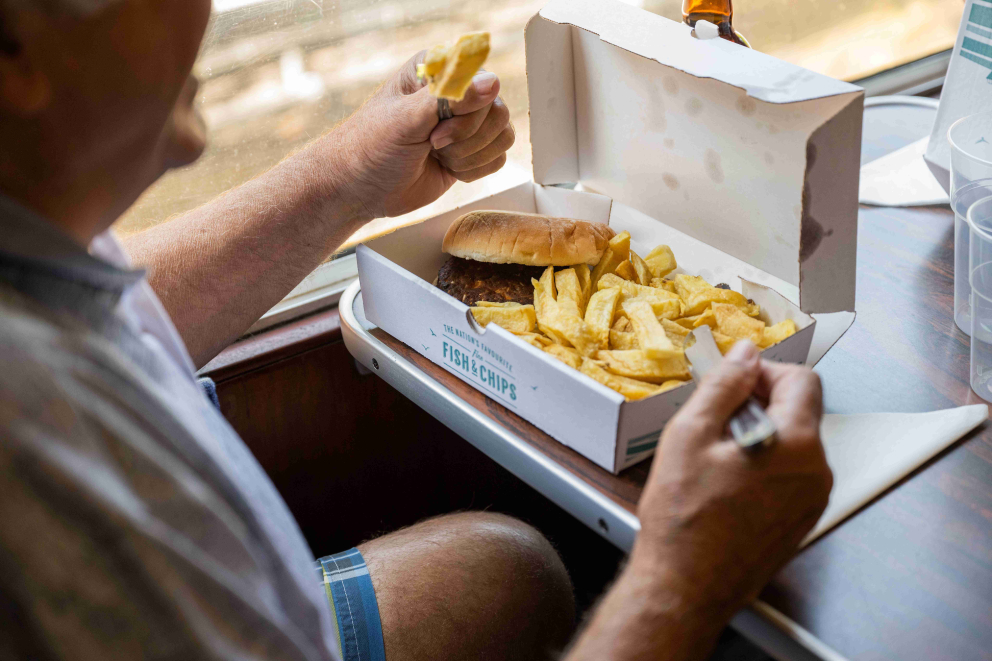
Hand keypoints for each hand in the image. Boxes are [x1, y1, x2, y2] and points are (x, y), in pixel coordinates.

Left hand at [330, 51, 513, 218]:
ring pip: (503, 135)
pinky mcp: (473, 151)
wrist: (362, 189)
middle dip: (465, 138)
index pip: (481, 80)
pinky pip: (499, 158)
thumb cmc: (373, 148)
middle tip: (433, 145)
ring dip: (470, 156)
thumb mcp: (406, 119)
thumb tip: (493, 83)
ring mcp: (467, 123)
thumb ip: (449, 98)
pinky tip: (448, 169)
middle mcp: (457, 93)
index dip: (466, 111)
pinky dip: (474, 170)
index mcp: (437, 71)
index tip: (436, 129)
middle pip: (498, 111)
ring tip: (437, 156)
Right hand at [630, 341, 831, 619]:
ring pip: (793, 443)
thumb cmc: (683, 516)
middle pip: (799, 411)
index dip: (764, 372)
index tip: (731, 385)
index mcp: (798, 444)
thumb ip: (724, 386)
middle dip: (758, 404)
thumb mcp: (691, 434)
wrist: (685, 587)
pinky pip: (790, 475)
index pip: (802, 379)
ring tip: (714, 458)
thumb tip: (746, 353)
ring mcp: (812, 501)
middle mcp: (818, 472)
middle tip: (713, 423)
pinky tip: (724, 484)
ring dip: (759, 435)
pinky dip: (763, 465)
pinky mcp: (800, 522)